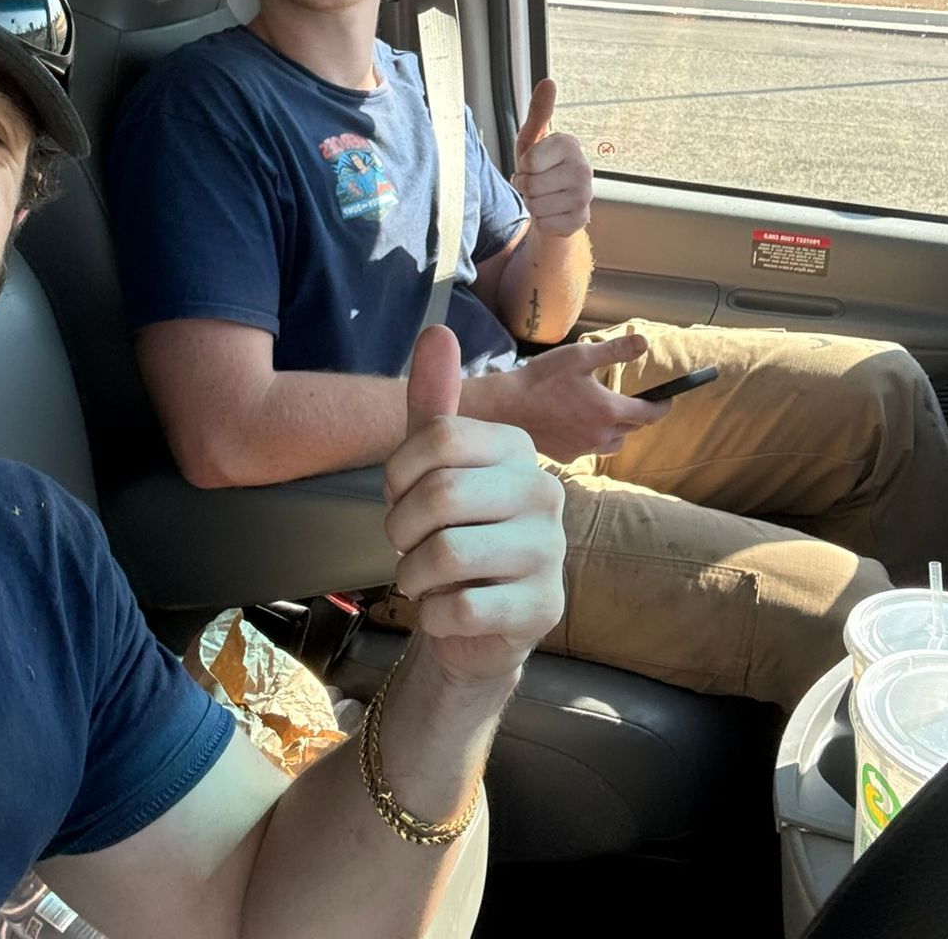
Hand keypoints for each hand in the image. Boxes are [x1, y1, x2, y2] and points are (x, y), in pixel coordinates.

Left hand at [384, 327, 566, 685]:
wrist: (482, 618)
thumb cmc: (456, 529)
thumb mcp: (435, 464)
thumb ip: (434, 402)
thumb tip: (437, 330)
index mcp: (519, 448)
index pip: (438, 437)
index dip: (397, 474)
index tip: (402, 496)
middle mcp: (545, 492)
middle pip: (439, 495)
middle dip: (400, 528)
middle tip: (409, 543)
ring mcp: (550, 552)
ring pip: (446, 555)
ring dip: (414, 575)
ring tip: (428, 577)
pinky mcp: (542, 607)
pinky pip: (459, 609)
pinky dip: (433, 615)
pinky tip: (449, 609)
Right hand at [488, 331, 669, 462]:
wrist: (505, 408)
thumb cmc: (541, 379)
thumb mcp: (580, 357)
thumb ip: (615, 351)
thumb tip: (645, 343)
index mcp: (608, 410)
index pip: (649, 414)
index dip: (662, 407)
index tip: (668, 399)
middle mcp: (601, 434)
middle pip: (632, 429)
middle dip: (637, 415)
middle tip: (633, 400)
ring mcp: (583, 448)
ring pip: (614, 443)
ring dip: (617, 430)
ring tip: (606, 414)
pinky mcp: (567, 456)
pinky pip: (590, 449)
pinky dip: (593, 438)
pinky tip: (579, 423)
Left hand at [512, 78, 591, 237]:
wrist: (555, 201)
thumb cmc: (540, 166)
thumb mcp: (533, 139)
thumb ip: (539, 112)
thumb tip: (549, 81)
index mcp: (570, 144)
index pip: (529, 161)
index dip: (522, 166)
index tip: (531, 164)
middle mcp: (584, 168)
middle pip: (530, 185)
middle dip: (524, 187)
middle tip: (535, 183)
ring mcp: (585, 196)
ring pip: (535, 206)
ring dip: (532, 204)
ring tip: (543, 196)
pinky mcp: (582, 219)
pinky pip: (544, 223)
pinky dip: (541, 221)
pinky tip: (552, 211)